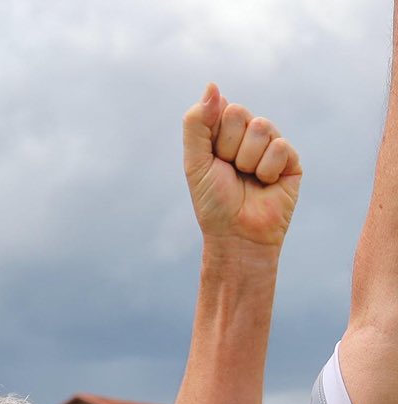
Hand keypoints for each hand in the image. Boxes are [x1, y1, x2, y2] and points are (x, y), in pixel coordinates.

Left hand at [184, 82, 301, 247]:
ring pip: (261, 127)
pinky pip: (280, 146)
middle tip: (230, 172)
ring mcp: (270, 146)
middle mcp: (247, 136)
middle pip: (240, 113)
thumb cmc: (213, 203)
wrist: (237, 235)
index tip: (213, 161)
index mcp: (223, 134)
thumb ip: (196, 123)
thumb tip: (212, 85)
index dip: (214, 137)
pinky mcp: (291, 160)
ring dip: (248, 160)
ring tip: (248, 180)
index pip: (221, 109)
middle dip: (230, 147)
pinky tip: (266, 184)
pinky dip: (267, 169)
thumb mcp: (195, 162)